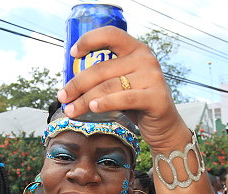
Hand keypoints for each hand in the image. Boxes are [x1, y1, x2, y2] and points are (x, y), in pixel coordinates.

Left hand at [58, 26, 190, 150]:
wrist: (164, 126)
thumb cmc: (137, 104)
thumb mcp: (123, 83)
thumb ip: (105, 77)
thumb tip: (70, 83)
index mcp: (136, 49)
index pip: (111, 34)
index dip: (89, 40)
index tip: (73, 54)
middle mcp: (145, 59)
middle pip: (102, 69)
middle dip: (78, 84)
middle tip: (63, 96)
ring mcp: (152, 77)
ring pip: (109, 86)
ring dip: (85, 99)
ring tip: (71, 110)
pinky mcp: (156, 97)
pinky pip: (124, 99)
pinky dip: (106, 103)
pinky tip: (93, 108)